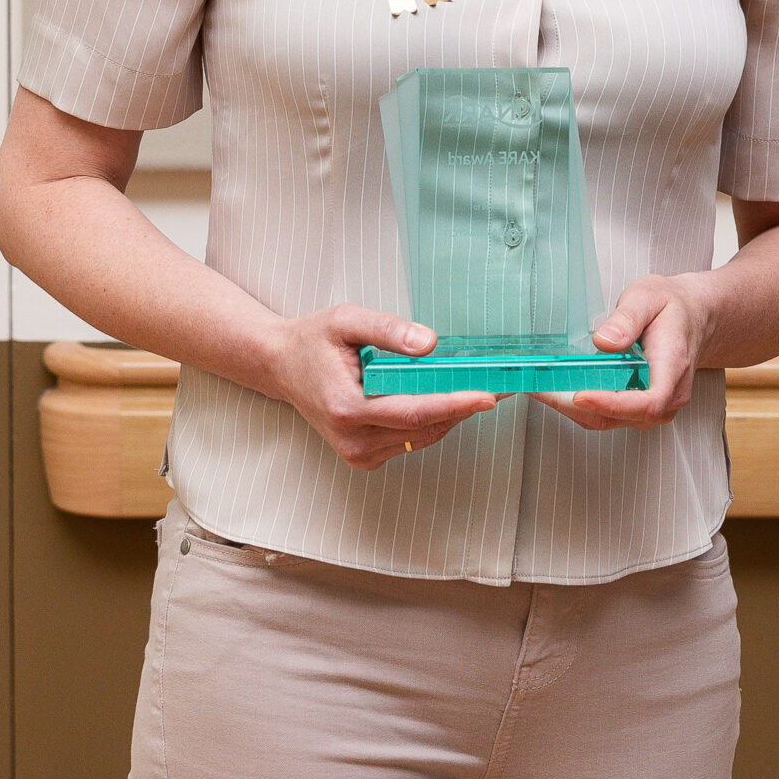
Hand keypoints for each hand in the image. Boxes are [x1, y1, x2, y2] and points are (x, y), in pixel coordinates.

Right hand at [260, 304, 498, 469]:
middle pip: (423, 428)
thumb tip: (429, 344)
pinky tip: (440, 399)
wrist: (281, 366)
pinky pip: (409, 441)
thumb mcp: (346, 320)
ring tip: (473, 388)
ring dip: (449, 416)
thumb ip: (387, 330)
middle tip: (497, 386)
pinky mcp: (363, 458)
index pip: (413, 412)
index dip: (454, 404)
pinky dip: (430, 422)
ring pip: (420, 438)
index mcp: (346, 408)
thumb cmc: (312, 341)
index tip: (487, 396)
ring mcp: (357, 454)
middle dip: (462, 407)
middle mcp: (352, 439)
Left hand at [538, 273, 714, 430]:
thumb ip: (628, 317)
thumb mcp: (649, 297)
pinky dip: (584, 407)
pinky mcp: (642, 407)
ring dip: (577, 411)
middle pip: (625, 417)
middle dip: (580, 408)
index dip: (613, 405)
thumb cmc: (672, 306)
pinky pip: (612, 416)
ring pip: (614, 421)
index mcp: (673, 367)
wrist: (694, 317)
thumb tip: (604, 341)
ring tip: (544, 390)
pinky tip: (561, 391)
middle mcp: (669, 395)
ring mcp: (657, 405)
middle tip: (543, 390)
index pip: (648, 401)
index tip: (581, 396)